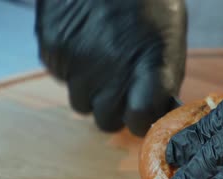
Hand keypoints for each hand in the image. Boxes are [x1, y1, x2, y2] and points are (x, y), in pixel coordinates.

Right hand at [35, 0, 186, 135]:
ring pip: (81, 104)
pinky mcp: (53, 51)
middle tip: (120, 89)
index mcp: (150, 67)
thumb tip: (156, 110)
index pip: (139, 120)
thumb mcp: (169, 37)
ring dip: (92, 91)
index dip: (140, 121)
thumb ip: (163, 77)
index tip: (141, 114)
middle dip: (114, 110)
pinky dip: (72, 68)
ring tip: (101, 61)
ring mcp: (79, 64)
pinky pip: (62, 78)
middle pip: (107, 121)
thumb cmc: (146, 1)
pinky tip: (84, 43)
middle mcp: (112, 72)